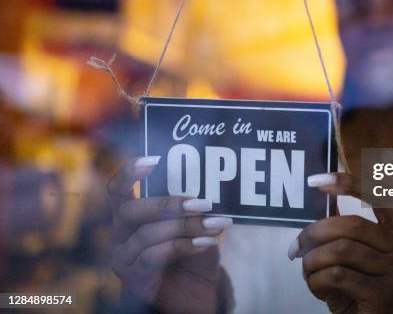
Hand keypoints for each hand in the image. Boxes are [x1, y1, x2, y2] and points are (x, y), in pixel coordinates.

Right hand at [108, 156, 232, 313]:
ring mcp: (123, 257)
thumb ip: (193, 206)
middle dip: (168, 204)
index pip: (116, 189)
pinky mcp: (132, 278)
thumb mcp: (196, 223)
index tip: (154, 159)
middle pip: (129, 210)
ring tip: (216, 225)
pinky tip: (208, 243)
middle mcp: (120, 234)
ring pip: (146, 234)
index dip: (128, 172)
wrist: (198, 291)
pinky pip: (153, 256)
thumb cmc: (194, 250)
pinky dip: (184, 246)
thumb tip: (207, 188)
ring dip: (186, 227)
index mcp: (130, 214)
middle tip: (204, 204)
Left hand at [289, 172, 392, 313]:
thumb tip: (319, 197)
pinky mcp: (384, 294)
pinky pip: (337, 275)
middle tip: (296, 247)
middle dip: (315, 233)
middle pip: (351, 225)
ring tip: (308, 271)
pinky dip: (317, 281)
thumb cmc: (356, 289)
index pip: (378, 195)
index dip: (348, 183)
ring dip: (313, 261)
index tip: (316, 180)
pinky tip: (318, 288)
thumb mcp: (351, 255)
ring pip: (341, 250)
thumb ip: (343, 229)